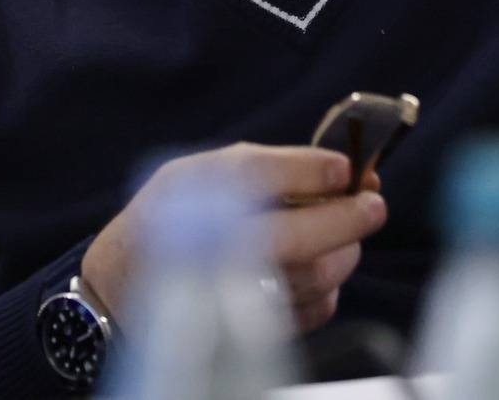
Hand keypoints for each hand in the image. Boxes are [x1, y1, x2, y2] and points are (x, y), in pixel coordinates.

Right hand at [81, 142, 385, 333]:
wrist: (125, 286)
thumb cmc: (171, 219)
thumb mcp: (200, 173)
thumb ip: (266, 167)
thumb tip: (342, 170)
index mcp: (194, 198)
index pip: (257, 177)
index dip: (310, 171)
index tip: (345, 168)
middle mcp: (211, 248)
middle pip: (295, 238)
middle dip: (346, 218)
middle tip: (373, 204)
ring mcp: (234, 295)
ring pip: (314, 275)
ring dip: (343, 251)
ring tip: (343, 232)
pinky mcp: (254, 331)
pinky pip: (315, 307)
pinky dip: (329, 285)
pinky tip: (315, 265)